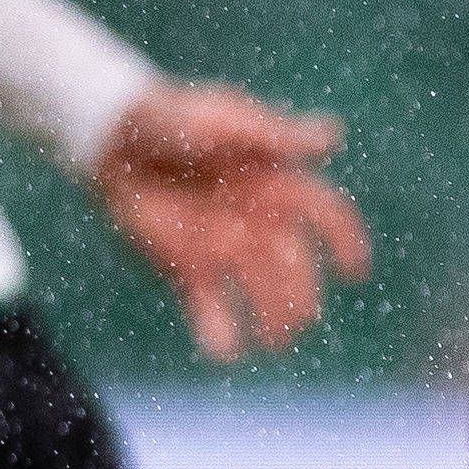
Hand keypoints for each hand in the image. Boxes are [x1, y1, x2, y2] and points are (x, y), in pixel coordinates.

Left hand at [93, 82, 373, 360]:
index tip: (353, 271)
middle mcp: (262, 223)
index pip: (329, 218)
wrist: (115, 135)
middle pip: (298, 269)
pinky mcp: (188, 268)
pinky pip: (211, 308)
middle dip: (301, 296)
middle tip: (298, 317)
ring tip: (271, 343)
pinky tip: (223, 351)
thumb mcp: (227, 120)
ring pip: (263, 294)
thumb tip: (333, 136)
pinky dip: (218, 333)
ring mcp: (227, 250)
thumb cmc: (175, 117)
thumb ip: (276, 135)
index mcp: (281, 187)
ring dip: (273, 322)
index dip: (346, 243)